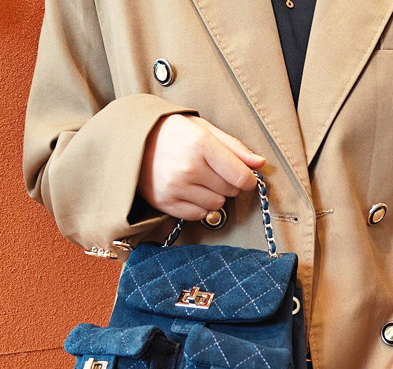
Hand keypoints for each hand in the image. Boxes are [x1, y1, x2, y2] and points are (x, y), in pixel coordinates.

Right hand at [136, 113, 266, 219]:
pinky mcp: (165, 203)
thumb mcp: (204, 129)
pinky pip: (198, 215)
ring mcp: (175, 188)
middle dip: (229, 183)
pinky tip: (190, 191)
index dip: (249, 180)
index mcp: (200, 144)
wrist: (132, 140)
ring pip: (216, 205)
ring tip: (200, 180)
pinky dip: (199, 206)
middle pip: (230, 191)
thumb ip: (234, 147)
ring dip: (214, 195)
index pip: (240, 176)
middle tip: (214, 171)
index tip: (248, 178)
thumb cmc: (171, 132)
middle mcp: (188, 168)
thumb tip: (259, 163)